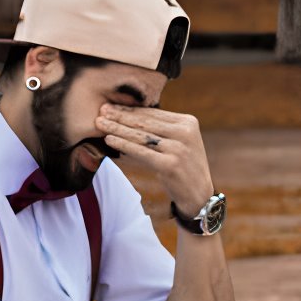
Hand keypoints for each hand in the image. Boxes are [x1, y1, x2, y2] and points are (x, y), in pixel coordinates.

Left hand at [96, 104, 214, 217]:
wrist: (199, 195)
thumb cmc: (184, 167)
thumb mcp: (181, 142)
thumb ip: (163, 129)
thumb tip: (131, 114)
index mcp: (189, 123)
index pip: (154, 113)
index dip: (131, 109)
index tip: (112, 105)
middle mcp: (185, 133)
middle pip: (146, 122)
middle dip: (121, 115)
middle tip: (101, 110)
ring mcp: (178, 149)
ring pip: (141, 136)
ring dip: (117, 128)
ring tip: (100, 123)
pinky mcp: (170, 165)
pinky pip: (140, 152)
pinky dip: (123, 145)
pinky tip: (109, 140)